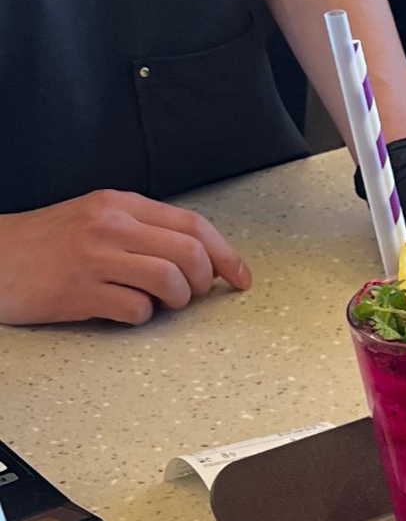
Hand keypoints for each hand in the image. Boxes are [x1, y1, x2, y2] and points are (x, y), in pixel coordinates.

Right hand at [0, 190, 249, 325]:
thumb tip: (201, 256)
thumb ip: (144, 230)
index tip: (242, 278)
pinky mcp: (79, 291)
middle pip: (190, 253)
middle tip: (192, 294)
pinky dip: (140, 316)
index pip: (193, 225)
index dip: (227, 255)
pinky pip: (136, 310)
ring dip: (176, 301)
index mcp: (119, 204)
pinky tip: (122, 309)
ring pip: (170, 281)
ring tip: (158, 302)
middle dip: (205, 281)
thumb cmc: (47, 244)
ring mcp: (93, 258)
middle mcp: (109, 225)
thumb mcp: (95, 219)